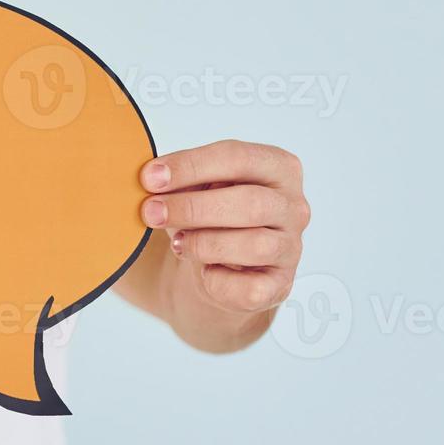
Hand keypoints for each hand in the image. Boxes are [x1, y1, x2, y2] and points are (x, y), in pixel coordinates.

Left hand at [139, 139, 309, 317]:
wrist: (218, 269)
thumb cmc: (210, 218)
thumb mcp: (197, 189)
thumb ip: (182, 180)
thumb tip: (152, 179)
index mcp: (278, 167)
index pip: (237, 157)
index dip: (190, 166)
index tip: (150, 177)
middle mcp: (292, 206)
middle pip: (249, 202)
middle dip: (192, 207)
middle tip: (151, 212)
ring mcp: (291, 247)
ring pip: (254, 245)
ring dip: (204, 243)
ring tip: (177, 243)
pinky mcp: (280, 285)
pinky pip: (250, 288)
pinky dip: (218, 281)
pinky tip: (204, 272)